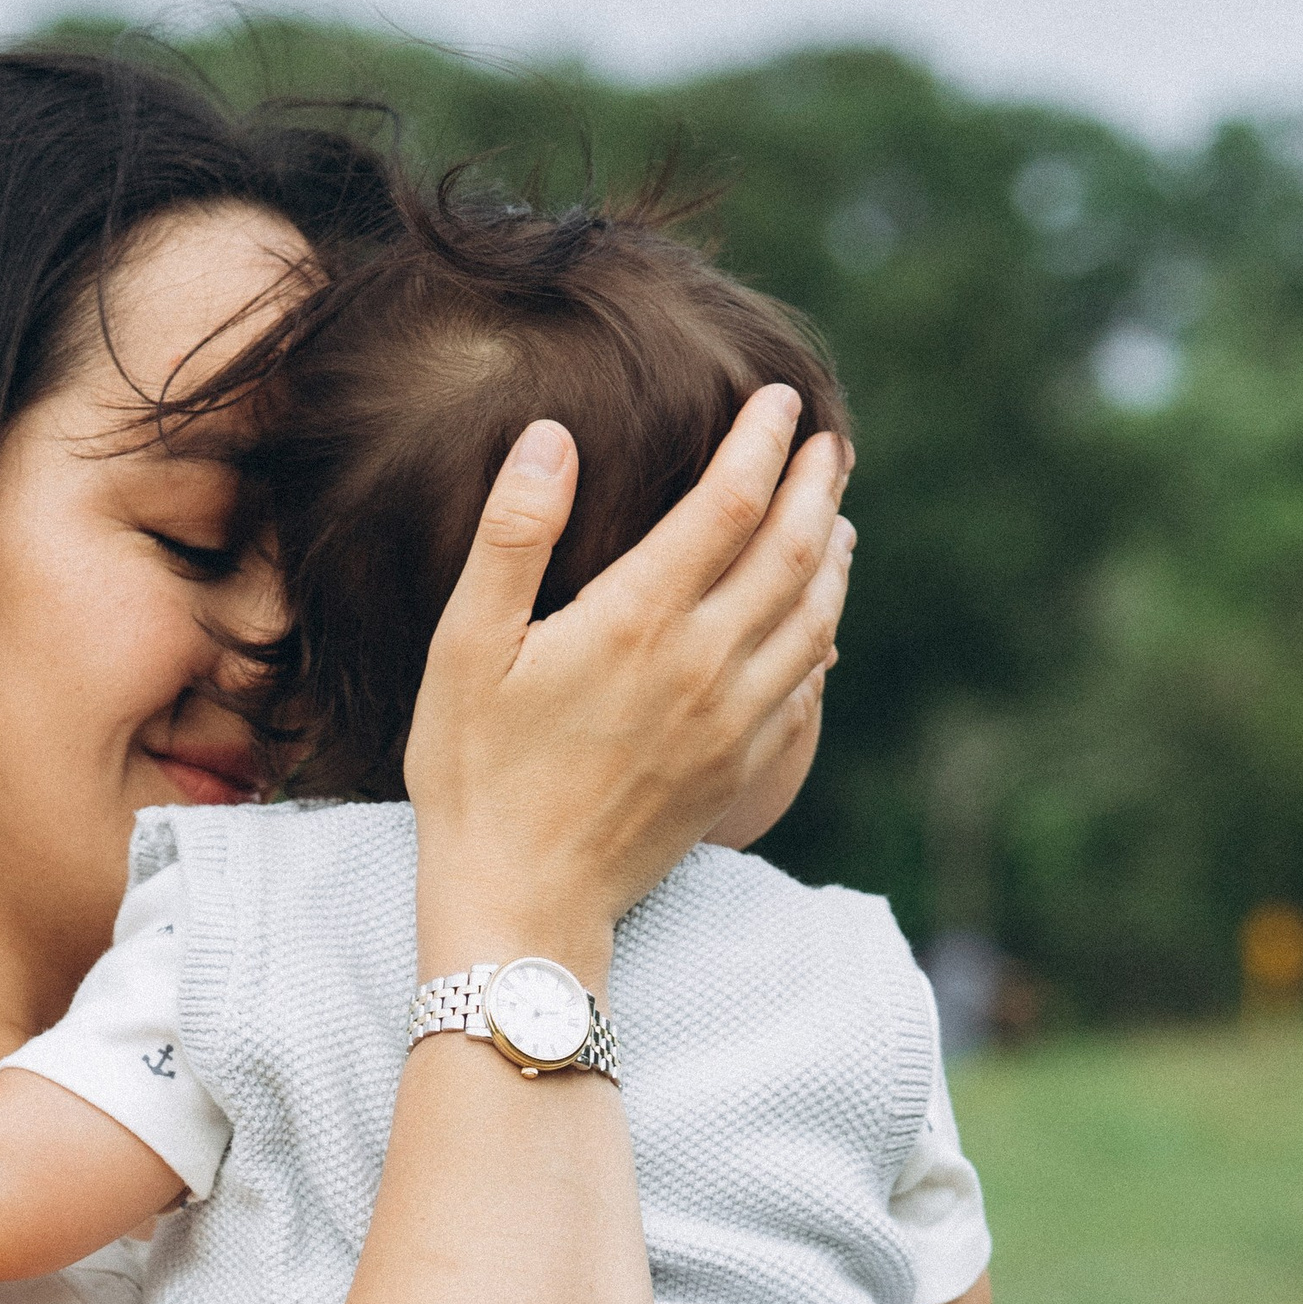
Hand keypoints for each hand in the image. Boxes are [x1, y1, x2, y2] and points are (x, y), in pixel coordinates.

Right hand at [405, 390, 854, 976]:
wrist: (523, 903)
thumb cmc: (476, 776)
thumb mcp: (464, 648)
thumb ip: (511, 536)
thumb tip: (550, 437)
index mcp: (637, 620)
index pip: (730, 503)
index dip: (763, 442)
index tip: (780, 400)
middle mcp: (703, 664)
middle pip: (793, 551)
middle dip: (819, 486)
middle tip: (831, 443)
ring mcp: (730, 722)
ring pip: (812, 618)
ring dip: (832, 557)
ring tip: (838, 516)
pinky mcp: (737, 768)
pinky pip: (803, 686)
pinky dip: (821, 636)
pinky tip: (817, 621)